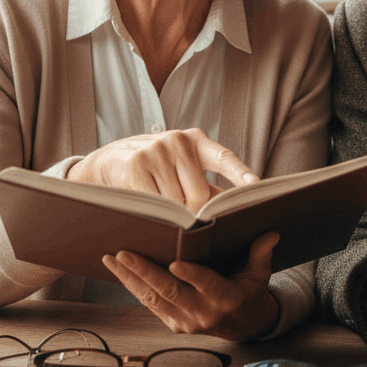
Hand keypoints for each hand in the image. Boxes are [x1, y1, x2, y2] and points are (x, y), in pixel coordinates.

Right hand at [67, 127, 258, 211]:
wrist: (109, 160)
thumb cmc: (155, 168)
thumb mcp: (182, 167)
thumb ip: (206, 184)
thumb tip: (233, 210)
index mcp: (196, 140)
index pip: (224, 158)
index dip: (241, 174)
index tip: (258, 187)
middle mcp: (178, 141)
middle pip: (200, 194)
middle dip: (197, 215)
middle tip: (193, 226)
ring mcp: (156, 151)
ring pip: (177, 204)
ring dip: (174, 218)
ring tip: (165, 214)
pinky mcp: (136, 165)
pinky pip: (156, 205)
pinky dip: (156, 217)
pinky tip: (152, 215)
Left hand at [101, 231, 280, 339]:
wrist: (244, 327)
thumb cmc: (251, 292)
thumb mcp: (261, 275)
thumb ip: (261, 254)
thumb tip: (271, 233)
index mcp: (227, 299)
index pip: (207, 285)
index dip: (191, 275)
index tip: (175, 263)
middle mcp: (203, 313)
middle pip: (170, 291)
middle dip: (144, 271)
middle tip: (123, 253)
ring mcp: (185, 321)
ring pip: (153, 298)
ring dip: (129, 278)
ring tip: (110, 258)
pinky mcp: (173, 324)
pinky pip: (150, 304)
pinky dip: (133, 287)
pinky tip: (119, 270)